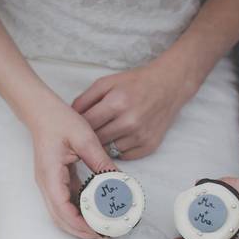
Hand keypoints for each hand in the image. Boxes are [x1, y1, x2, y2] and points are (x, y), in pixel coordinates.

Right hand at [28, 101, 117, 238]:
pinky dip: (80, 211)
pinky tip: (97, 211)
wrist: (42, 110)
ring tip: (102, 227)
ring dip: (80, 224)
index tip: (98, 230)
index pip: (62, 210)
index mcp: (50, 176)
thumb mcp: (85, 138)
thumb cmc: (59, 120)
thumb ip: (101, 161)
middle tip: (105, 235)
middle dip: (81, 231)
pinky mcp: (56, 180)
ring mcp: (49, 183)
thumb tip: (119, 181)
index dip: (80, 225)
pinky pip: (67, 202)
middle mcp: (46, 184)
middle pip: (60, 219)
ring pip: (62, 213)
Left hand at [71, 59, 191, 159]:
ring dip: (104, 144)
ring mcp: (140, 136)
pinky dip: (119, 149)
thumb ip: (85, 99)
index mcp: (117, 102)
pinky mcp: (149, 146)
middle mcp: (129, 121)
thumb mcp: (107, 83)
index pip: (87, 124)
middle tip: (89, 131)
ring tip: (107, 131)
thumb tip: (70, 117)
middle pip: (96, 139)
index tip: (76, 127)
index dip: (78, 126)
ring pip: (109, 150)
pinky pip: (124, 155)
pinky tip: (121, 136)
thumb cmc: (136, 83)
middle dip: (90, 136)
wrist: (168, 86)